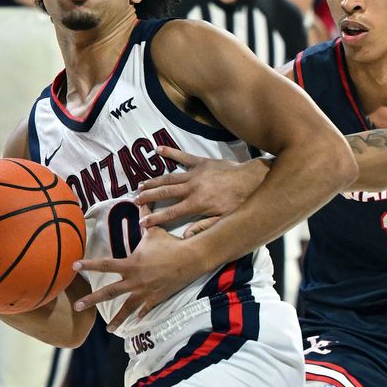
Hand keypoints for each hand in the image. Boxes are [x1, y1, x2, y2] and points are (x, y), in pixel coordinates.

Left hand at [73, 226, 206, 328]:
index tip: (74, 266)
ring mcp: (145, 291)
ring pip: (127, 308)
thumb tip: (140, 199)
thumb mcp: (154, 230)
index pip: (104, 264)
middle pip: (109, 292)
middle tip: (77, 307)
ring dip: (117, 320)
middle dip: (92, 300)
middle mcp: (134, 280)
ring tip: (107, 330)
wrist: (190, 259)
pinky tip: (135, 322)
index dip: (88, 265)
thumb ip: (145, 217)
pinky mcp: (157, 298)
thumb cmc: (170, 244)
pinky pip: (146, 309)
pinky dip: (140, 315)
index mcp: (130, 264)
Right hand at [134, 146, 267, 228]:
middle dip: (148, 197)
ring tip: (141, 185)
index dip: (155, 219)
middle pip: (165, 193)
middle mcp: (191, 188)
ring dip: (154, 181)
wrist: (252, 179)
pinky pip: (183, 156)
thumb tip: (185, 237)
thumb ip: (204, 227)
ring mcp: (195, 173)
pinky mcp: (201, 162)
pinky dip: (170, 152)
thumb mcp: (224, 219)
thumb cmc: (239, 201)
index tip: (141, 223)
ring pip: (169, 177)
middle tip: (134, 200)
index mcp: (196, 204)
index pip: (171, 213)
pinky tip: (157, 149)